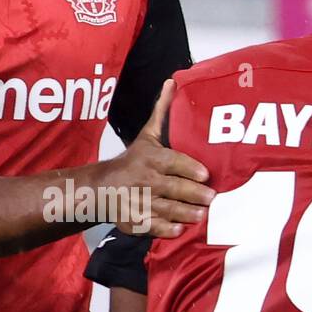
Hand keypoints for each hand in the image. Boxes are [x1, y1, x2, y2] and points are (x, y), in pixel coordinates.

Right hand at [107, 80, 213, 237]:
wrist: (100, 188)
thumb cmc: (132, 161)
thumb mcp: (146, 136)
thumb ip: (162, 112)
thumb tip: (173, 82)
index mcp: (150, 158)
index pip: (172, 162)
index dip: (189, 169)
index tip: (205, 174)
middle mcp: (144, 180)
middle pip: (172, 188)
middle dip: (193, 194)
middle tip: (211, 198)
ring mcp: (139, 202)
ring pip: (166, 209)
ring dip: (185, 213)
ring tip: (202, 215)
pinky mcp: (135, 221)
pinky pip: (152, 226)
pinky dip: (165, 229)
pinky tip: (179, 229)